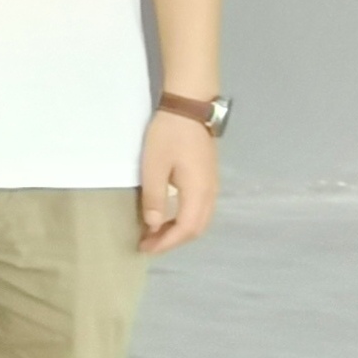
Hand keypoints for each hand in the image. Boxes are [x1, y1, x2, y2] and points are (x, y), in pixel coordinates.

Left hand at [139, 109, 220, 253]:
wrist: (190, 109)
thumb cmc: (169, 135)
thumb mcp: (154, 166)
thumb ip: (155, 197)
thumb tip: (154, 226)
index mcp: (198, 192)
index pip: (186, 229)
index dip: (166, 242)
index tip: (145, 248)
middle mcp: (210, 193)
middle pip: (196, 228)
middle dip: (173, 240)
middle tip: (148, 244)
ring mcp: (212, 186)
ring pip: (200, 219)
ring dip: (179, 231)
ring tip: (155, 234)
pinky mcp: (208, 178)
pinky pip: (200, 209)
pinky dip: (185, 219)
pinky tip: (168, 216)